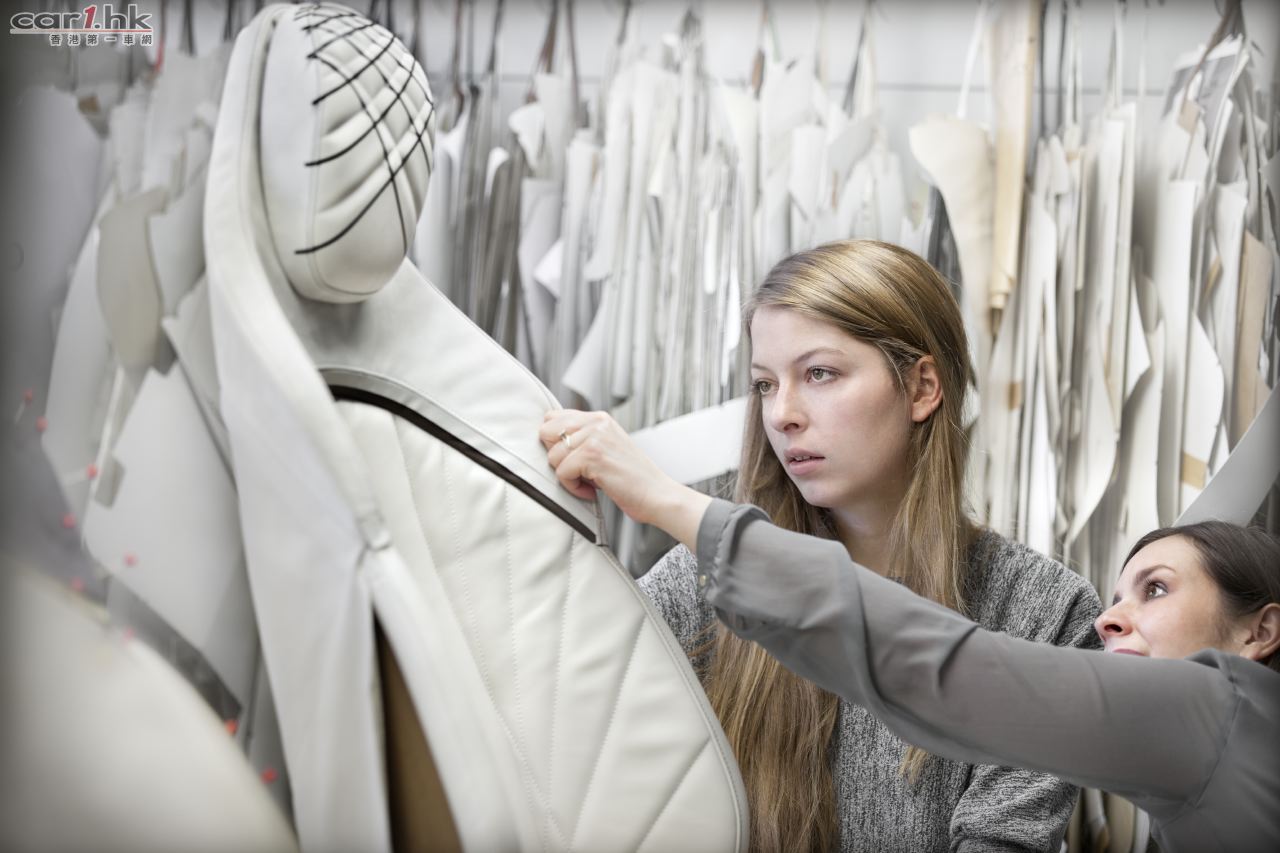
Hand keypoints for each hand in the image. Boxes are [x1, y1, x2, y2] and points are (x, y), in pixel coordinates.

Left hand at [539, 409, 711, 549]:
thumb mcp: (607, 448)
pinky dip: (574, 488)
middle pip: (546, 432)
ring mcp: (594, 437)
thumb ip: (583, 439)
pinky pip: (561, 473)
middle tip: (580, 470)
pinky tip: (594, 490)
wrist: (658, 495)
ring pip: (553, 456)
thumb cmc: (632, 479)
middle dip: (557, 456)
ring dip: (568, 476)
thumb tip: (548, 441)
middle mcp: (596, 422)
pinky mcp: (592, 456)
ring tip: (592, 482)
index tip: (573, 459)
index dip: (555, 442)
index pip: (553, 417)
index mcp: (599, 418)